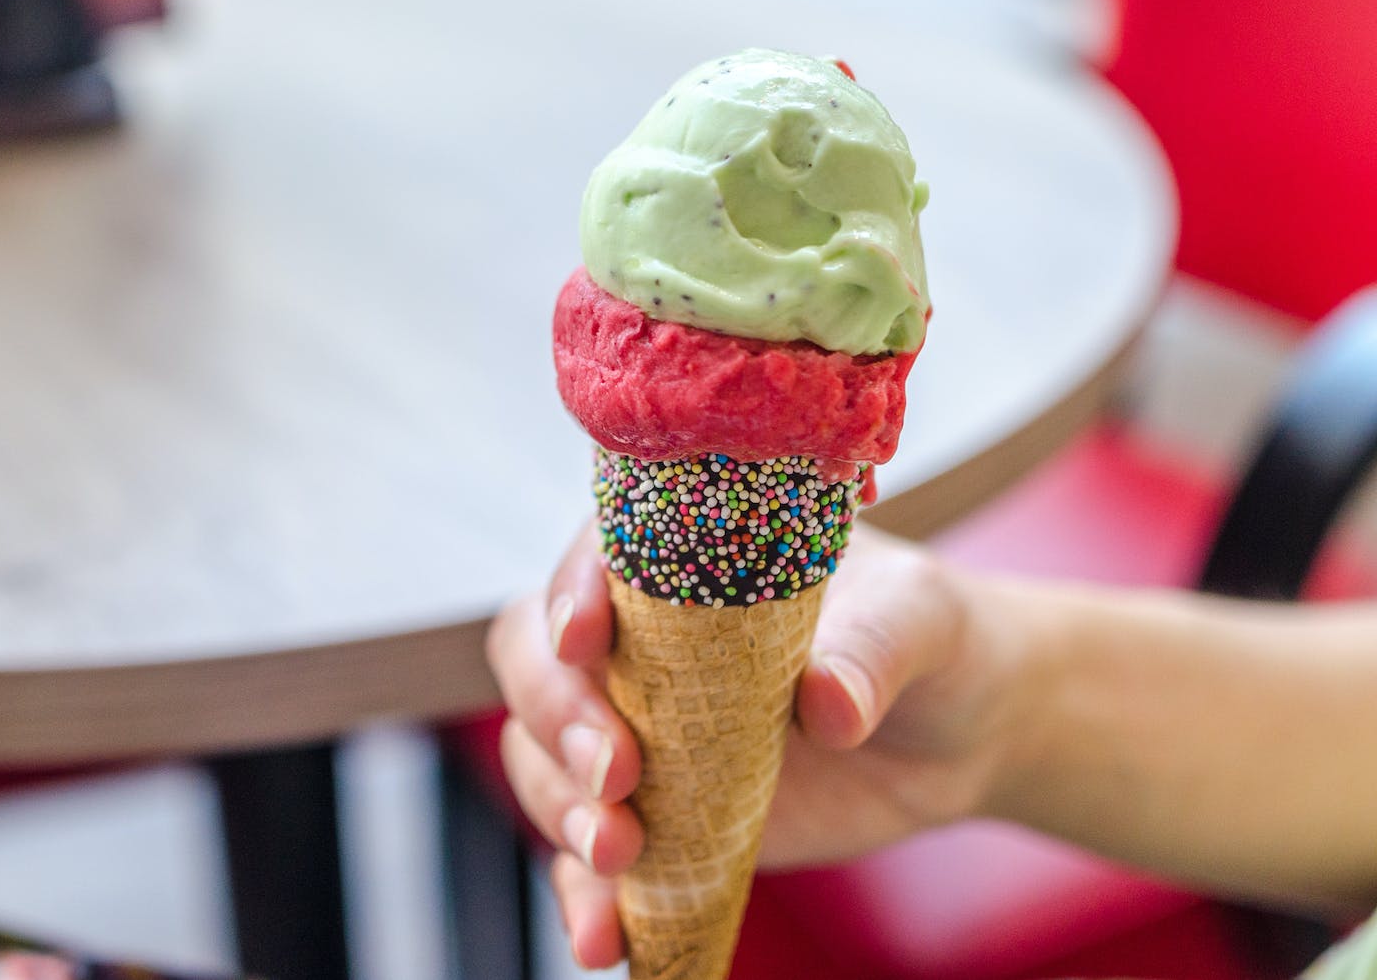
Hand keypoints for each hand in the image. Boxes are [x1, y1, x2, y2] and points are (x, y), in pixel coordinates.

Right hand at [486, 520, 1033, 968]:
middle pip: (537, 660)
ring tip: (619, 854)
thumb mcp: (918, 620)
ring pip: (543, 759)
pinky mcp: (655, 815)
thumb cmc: (932, 637)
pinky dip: (584, 898)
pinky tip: (603, 939)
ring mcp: (638, 730)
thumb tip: (828, 701)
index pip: (594, 558)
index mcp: (682, 558)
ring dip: (561, 808)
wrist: (961, 730)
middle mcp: (638, 639)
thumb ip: (869, 651)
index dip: (572, 593)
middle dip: (557, 717)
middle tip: (616, 773)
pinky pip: (589, 858)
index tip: (586, 639)